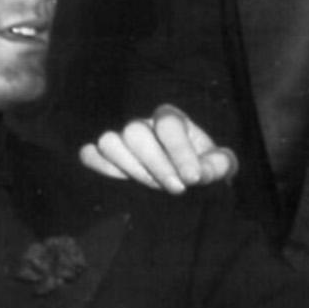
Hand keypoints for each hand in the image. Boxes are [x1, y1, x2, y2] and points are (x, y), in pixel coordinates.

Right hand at [79, 104, 237, 193]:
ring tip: (152, 186)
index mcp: (170, 119)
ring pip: (109, 141)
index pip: (168, 125)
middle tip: (176, 188)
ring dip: (130, 167)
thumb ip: (218, 166)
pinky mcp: (107, 157)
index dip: (180, 151)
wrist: (183, 177)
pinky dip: (100, 166)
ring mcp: (121, 140)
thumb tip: (199, 174)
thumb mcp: (218, 164)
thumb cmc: (200, 166)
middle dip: (155, 164)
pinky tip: (122, 182)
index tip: (193, 178)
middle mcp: (143, 124)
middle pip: (134, 132)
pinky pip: (90, 154)